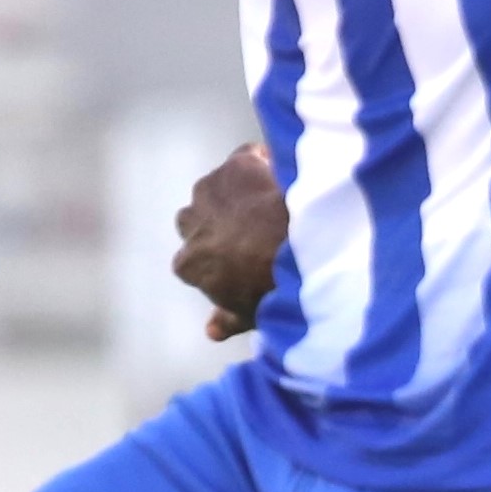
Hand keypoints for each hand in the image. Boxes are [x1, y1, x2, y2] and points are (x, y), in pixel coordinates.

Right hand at [174, 141, 283, 338]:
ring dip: (238, 193)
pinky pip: (248, 159)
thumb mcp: (252, 314)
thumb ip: (227, 319)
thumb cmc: (274, 290)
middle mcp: (189, 222)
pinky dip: (262, 165)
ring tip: (274, 204)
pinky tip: (287, 179)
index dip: (216, 257)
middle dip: (219, 222)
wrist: (302, 248)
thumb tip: (211, 332)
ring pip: (218, 187)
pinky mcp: (237, 164)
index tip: (240, 259)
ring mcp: (211, 189)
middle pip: (197, 219)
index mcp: (188, 263)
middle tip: (255, 229)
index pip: (191, 259)